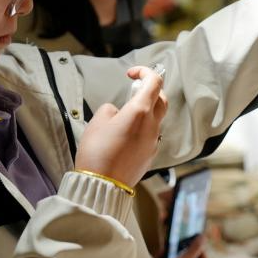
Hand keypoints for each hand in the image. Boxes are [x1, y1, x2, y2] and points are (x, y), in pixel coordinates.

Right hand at [75, 66, 167, 187]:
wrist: (103, 185)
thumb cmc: (97, 153)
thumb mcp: (97, 122)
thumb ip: (110, 110)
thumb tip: (117, 113)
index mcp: (140, 112)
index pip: (154, 82)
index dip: (145, 72)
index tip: (131, 74)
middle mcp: (152, 125)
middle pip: (161, 99)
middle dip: (150, 90)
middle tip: (133, 90)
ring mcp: (153, 141)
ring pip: (156, 119)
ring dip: (145, 111)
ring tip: (125, 116)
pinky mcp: (150, 155)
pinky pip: (150, 136)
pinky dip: (142, 129)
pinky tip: (125, 136)